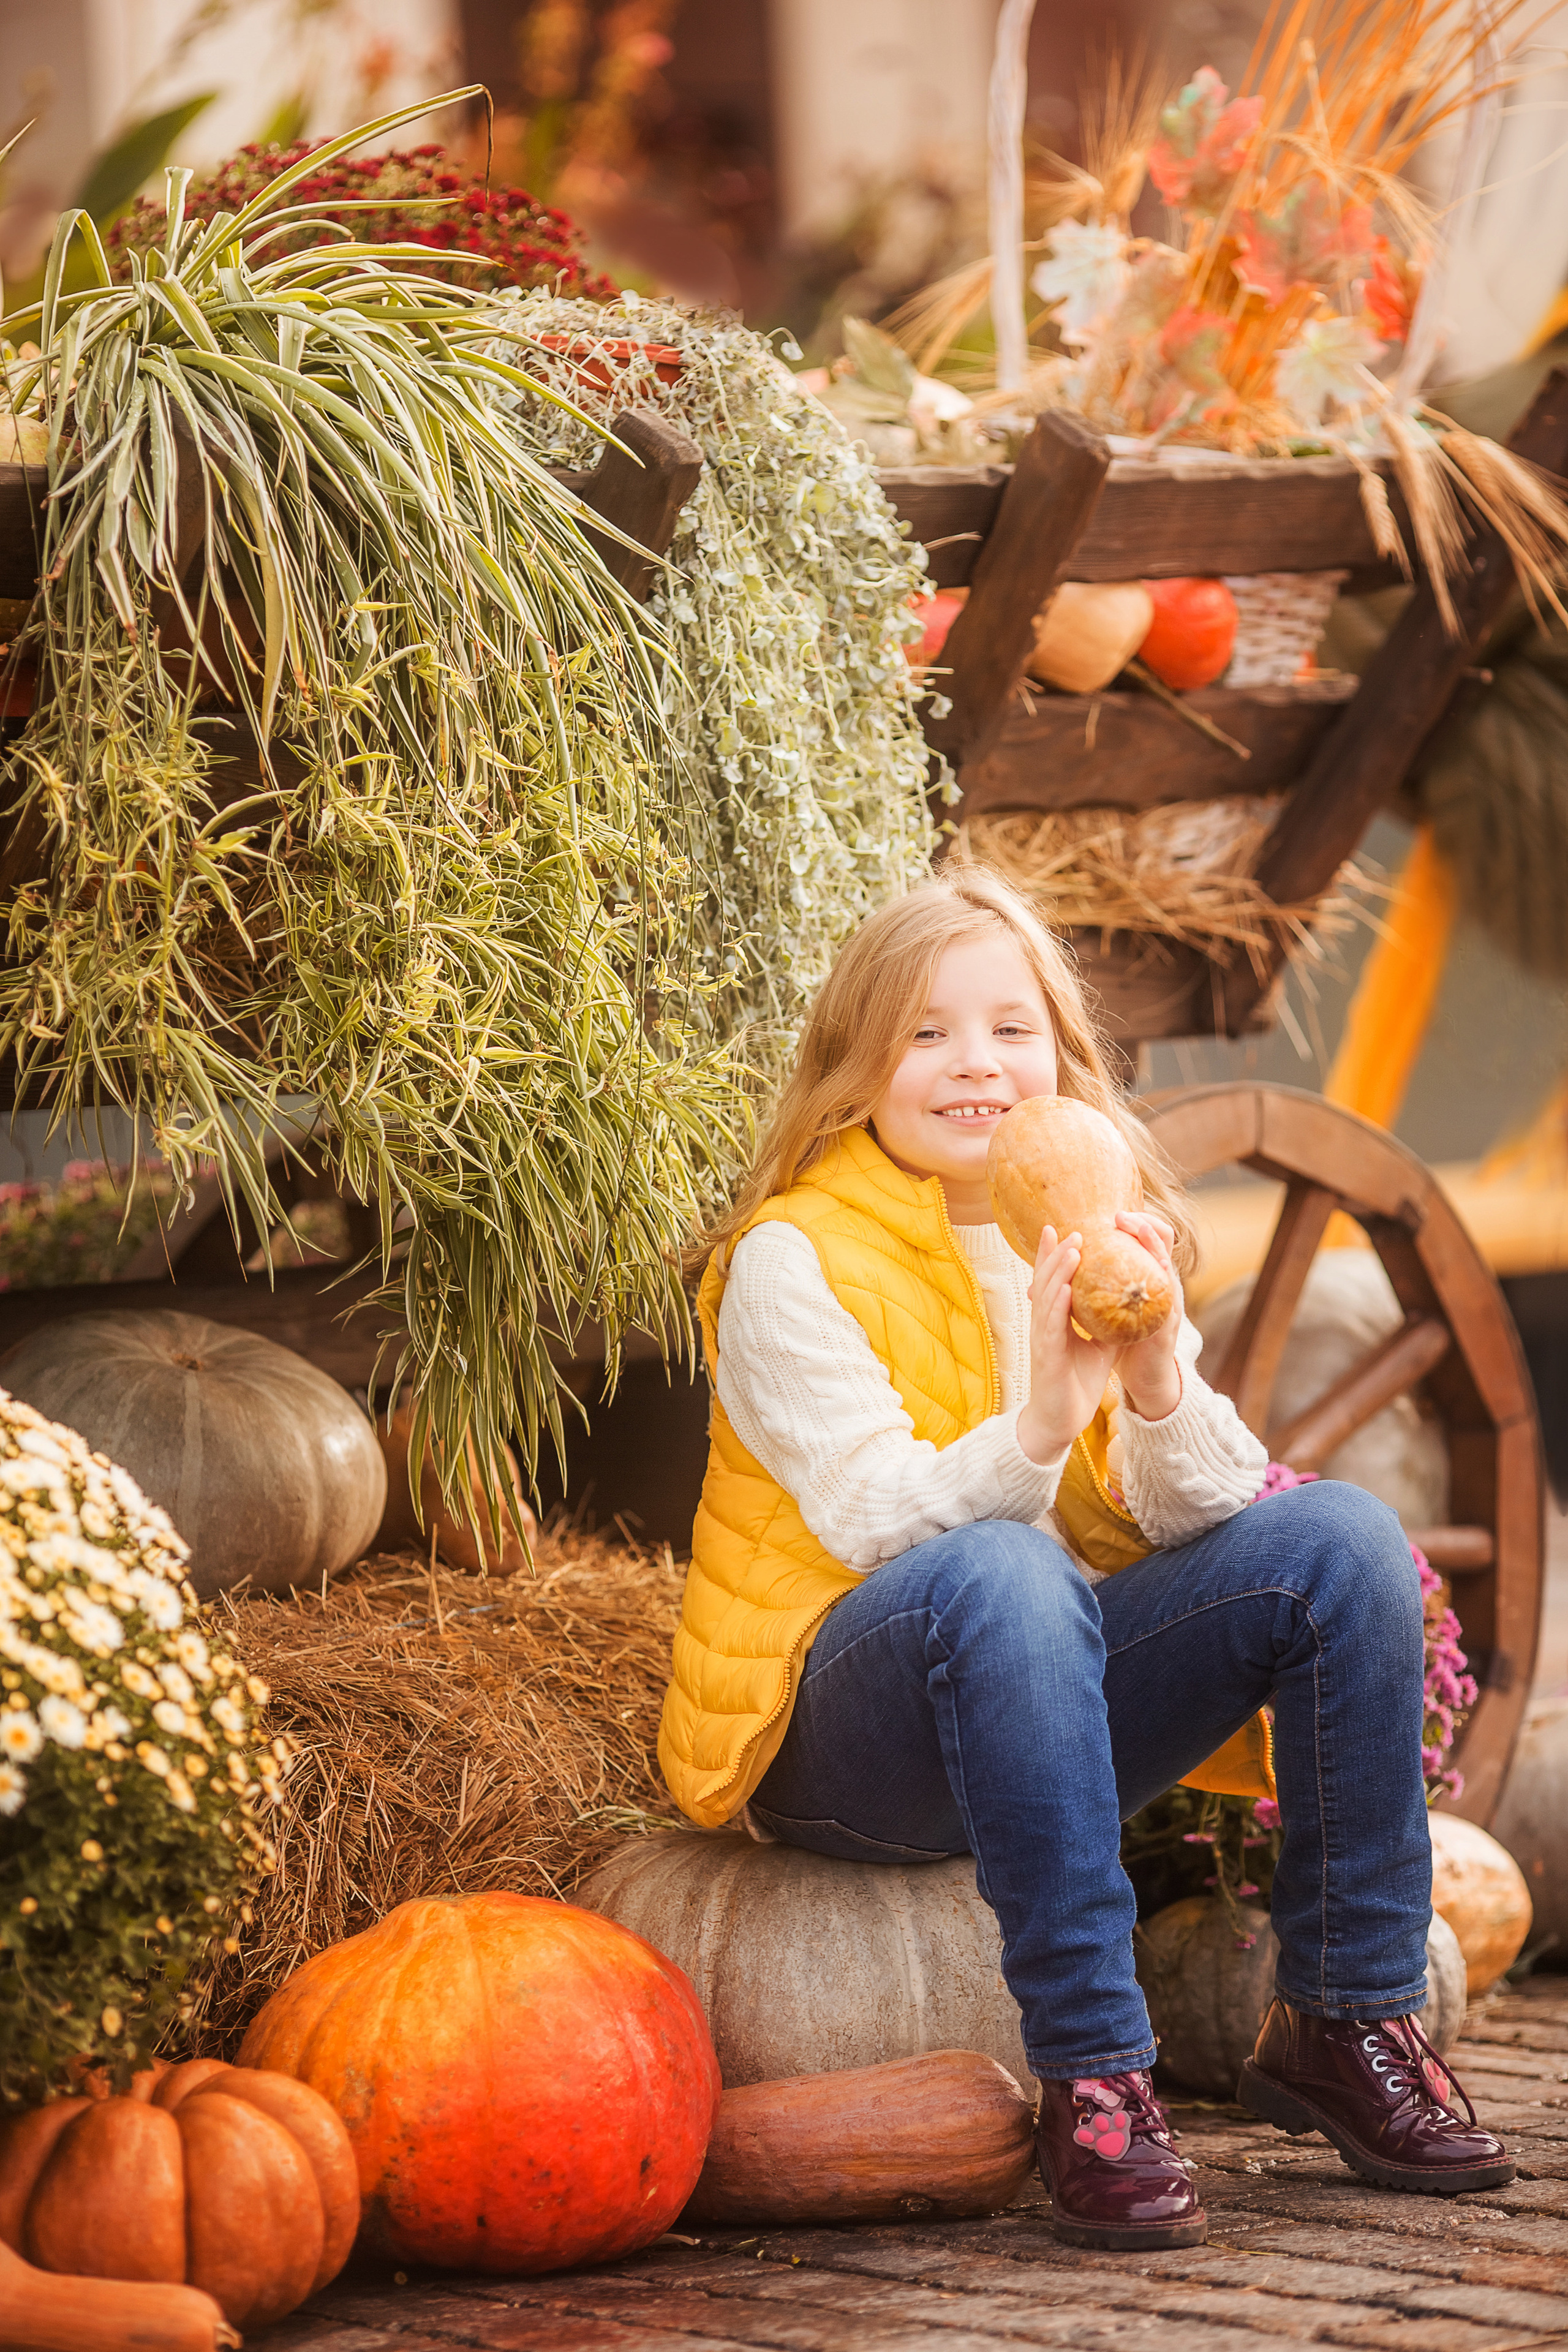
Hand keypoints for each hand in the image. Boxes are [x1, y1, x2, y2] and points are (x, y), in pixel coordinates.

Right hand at [1016, 1225, 1120, 1464]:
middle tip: (1067, 1228)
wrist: (1058, 1422)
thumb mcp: (1099, 1349)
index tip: (1061, 1230)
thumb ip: (1108, 1326)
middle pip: (1046, 1281)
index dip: (1054, 1256)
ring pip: (1047, 1296)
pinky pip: (1051, 1324)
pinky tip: (1065, 1287)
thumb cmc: (1075, 1386)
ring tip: (1072, 1247)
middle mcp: (1044, 1324)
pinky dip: (1057, 1304)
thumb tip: (1129, 1305)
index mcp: (1054, 1321)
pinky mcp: (1046, 1355)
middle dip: (1055, 1253)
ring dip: (1058, 1270)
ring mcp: (1043, 1338)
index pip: (1053, 1282)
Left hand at [1113, 1211, 1183, 1421]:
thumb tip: (1056, 1269)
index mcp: (1147, 1278)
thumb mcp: (1108, 1309)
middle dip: (1145, 1225)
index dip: (1138, 1221)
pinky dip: (1153, 1284)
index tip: (1115, 1213)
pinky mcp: (1167, 1328)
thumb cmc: (1124, 1341)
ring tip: (1133, 1231)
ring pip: (1167, 1266)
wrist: (1144, 1378)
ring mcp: (1168, 1305)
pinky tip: (1136, 1277)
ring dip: (1151, 1247)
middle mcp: (1162, 1285)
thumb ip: (1094, 1288)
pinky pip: (1166, 1302)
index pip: (1151, 1238)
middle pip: (1165, 1242)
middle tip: (1121, 1216)